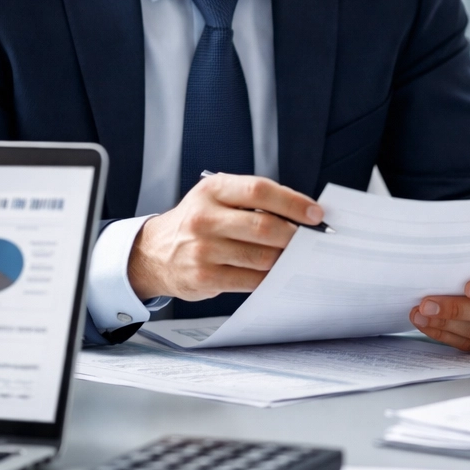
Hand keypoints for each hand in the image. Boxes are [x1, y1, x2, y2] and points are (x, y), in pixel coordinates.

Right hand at [127, 173, 323, 300]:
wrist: (153, 253)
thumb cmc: (197, 222)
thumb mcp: (216, 198)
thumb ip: (253, 201)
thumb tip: (301, 214)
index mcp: (213, 190)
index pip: (259, 190)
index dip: (293, 202)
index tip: (316, 214)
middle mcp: (204, 218)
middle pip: (264, 226)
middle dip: (294, 235)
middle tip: (311, 241)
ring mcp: (203, 249)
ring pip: (261, 256)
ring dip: (284, 258)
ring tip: (295, 257)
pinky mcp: (204, 277)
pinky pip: (250, 280)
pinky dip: (269, 277)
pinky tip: (275, 273)